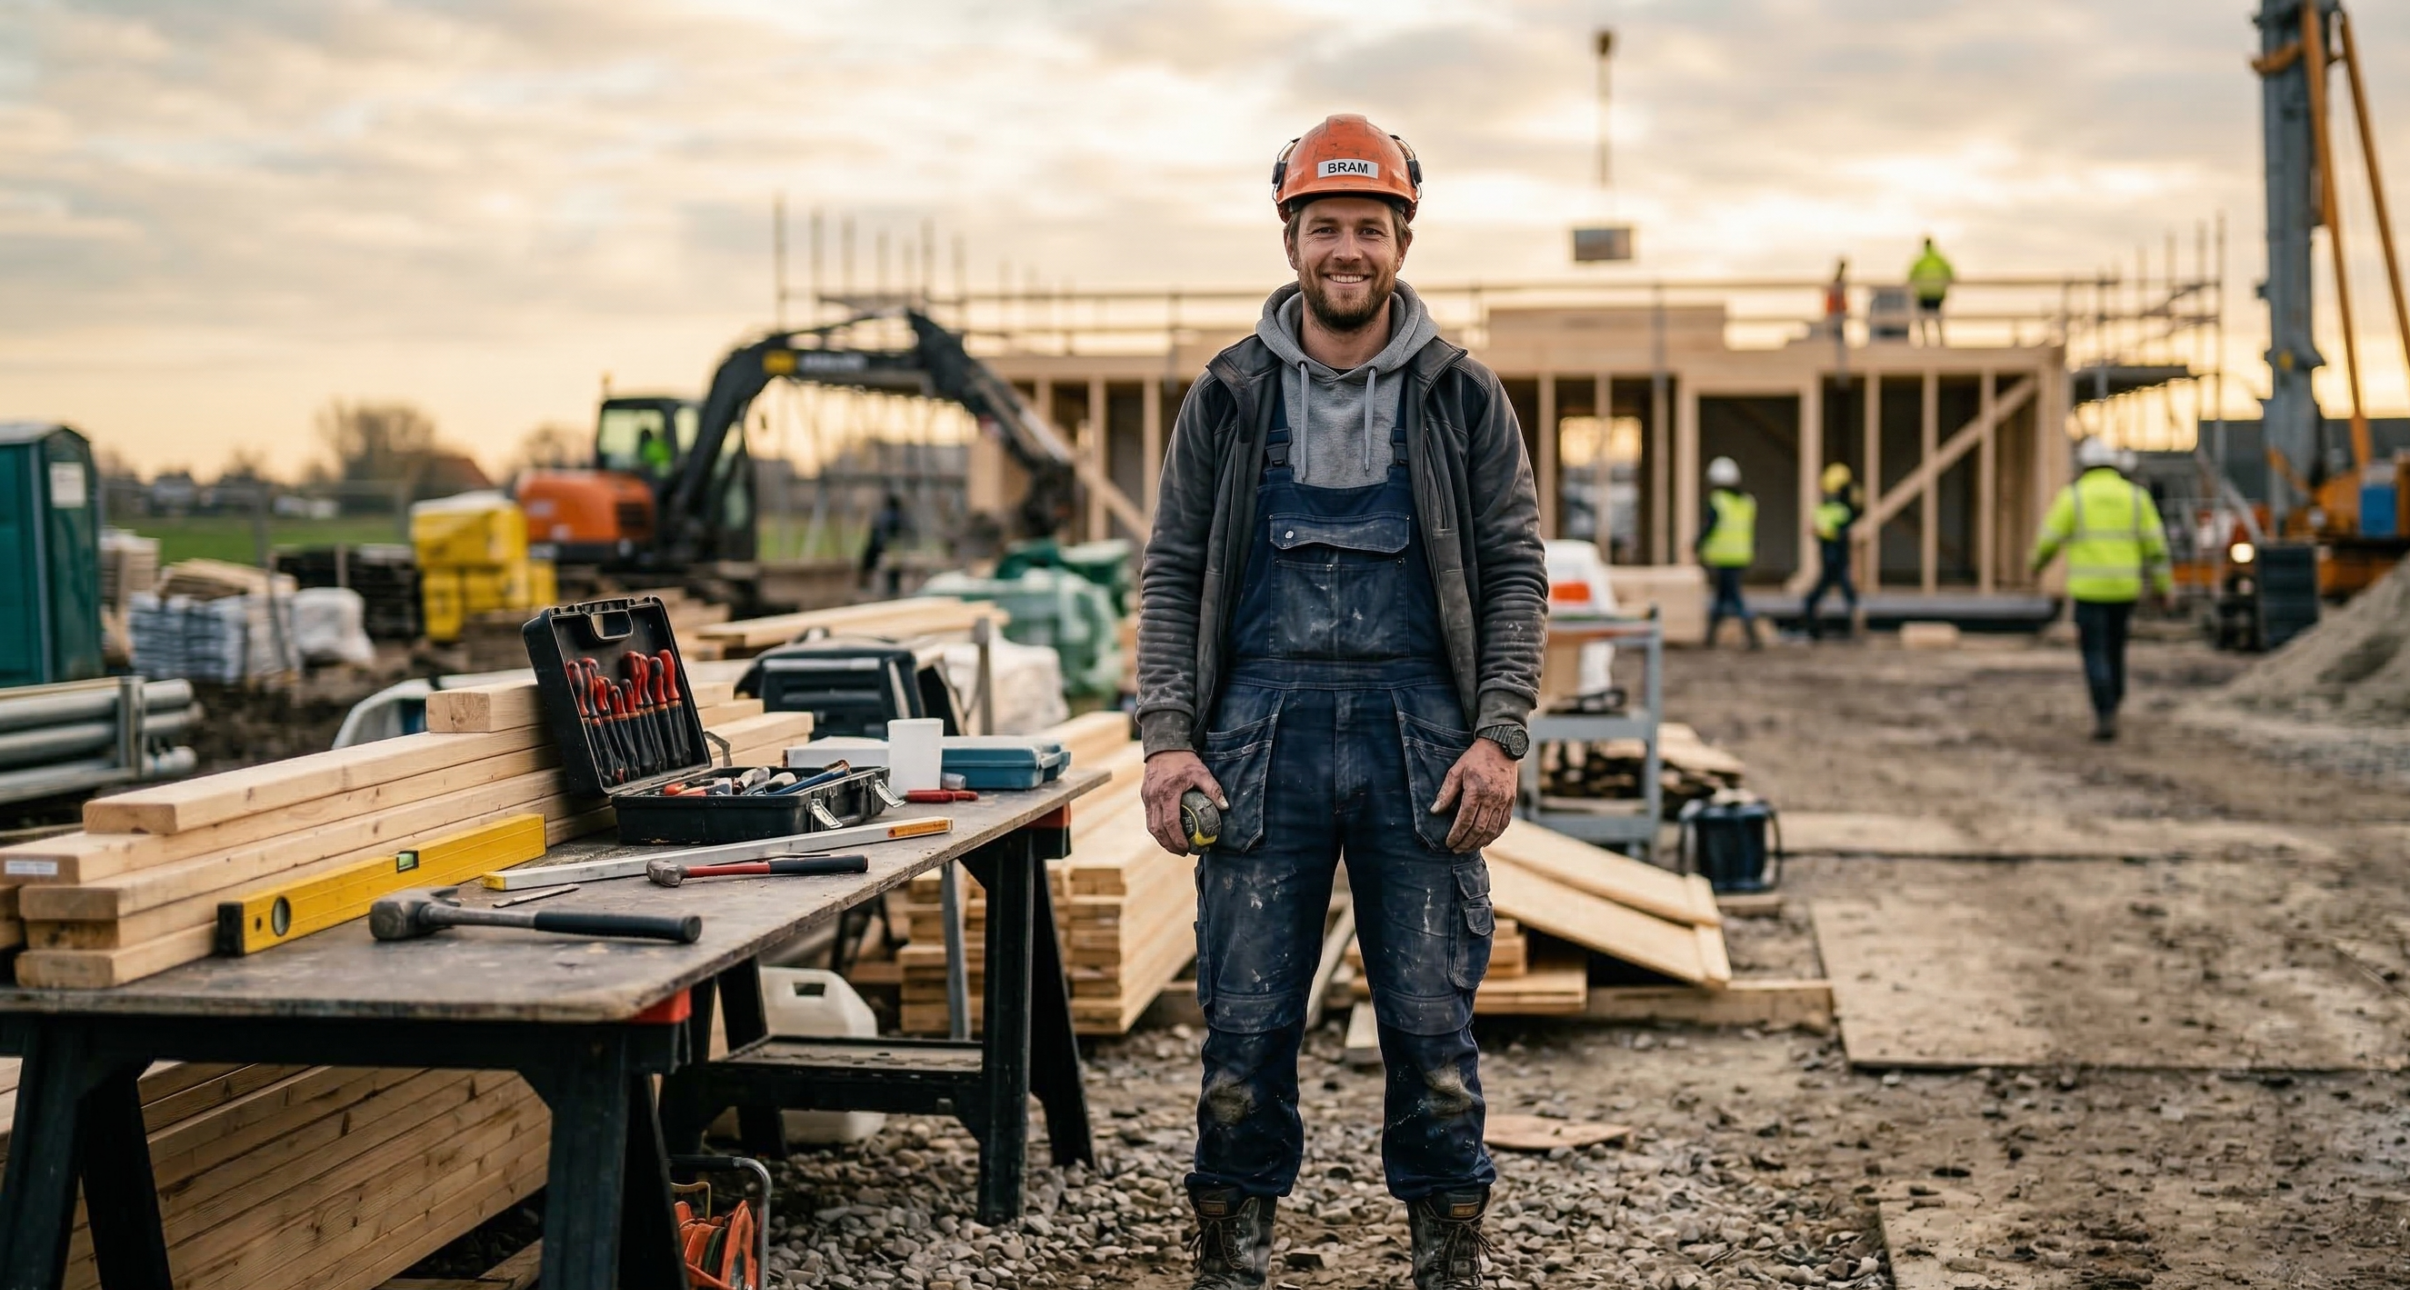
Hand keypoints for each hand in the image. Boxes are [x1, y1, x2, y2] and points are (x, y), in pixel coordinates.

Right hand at [1142, 750, 1225, 855]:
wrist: (1163, 746)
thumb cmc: (1184, 760)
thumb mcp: (1201, 772)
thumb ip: (1213, 789)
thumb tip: (1225, 807)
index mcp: (1168, 793)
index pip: (1170, 823)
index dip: (1178, 839)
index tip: (1187, 848)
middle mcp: (1154, 797)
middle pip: (1158, 829)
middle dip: (1169, 844)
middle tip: (1182, 852)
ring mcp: (1147, 797)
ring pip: (1151, 825)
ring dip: (1162, 839)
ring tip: (1175, 847)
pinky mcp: (1144, 796)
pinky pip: (1149, 817)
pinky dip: (1158, 828)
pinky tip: (1167, 833)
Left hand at [1432, 738, 1516, 852]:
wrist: (1500, 746)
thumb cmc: (1475, 758)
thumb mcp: (1456, 770)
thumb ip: (1446, 792)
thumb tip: (1435, 811)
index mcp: (1476, 791)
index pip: (1465, 820)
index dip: (1456, 834)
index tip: (1448, 843)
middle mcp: (1492, 798)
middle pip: (1478, 829)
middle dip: (1466, 842)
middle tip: (1456, 850)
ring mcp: (1503, 801)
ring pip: (1492, 830)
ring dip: (1479, 842)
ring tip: (1468, 848)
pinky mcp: (1511, 801)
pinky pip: (1504, 824)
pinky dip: (1494, 835)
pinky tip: (1485, 841)